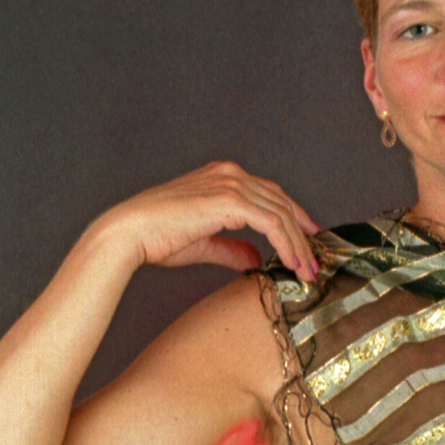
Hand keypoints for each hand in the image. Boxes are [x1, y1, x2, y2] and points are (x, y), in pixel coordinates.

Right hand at [93, 161, 320, 277]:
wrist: (131, 232)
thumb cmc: (157, 237)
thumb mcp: (204, 243)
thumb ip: (232, 248)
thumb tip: (255, 257)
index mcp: (223, 176)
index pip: (270, 194)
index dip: (294, 217)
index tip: (309, 240)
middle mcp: (230, 174)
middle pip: (281, 202)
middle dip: (302, 235)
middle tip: (314, 263)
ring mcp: (230, 183)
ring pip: (281, 213)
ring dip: (299, 245)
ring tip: (308, 271)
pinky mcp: (230, 200)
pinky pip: (271, 222)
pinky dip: (287, 244)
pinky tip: (293, 263)